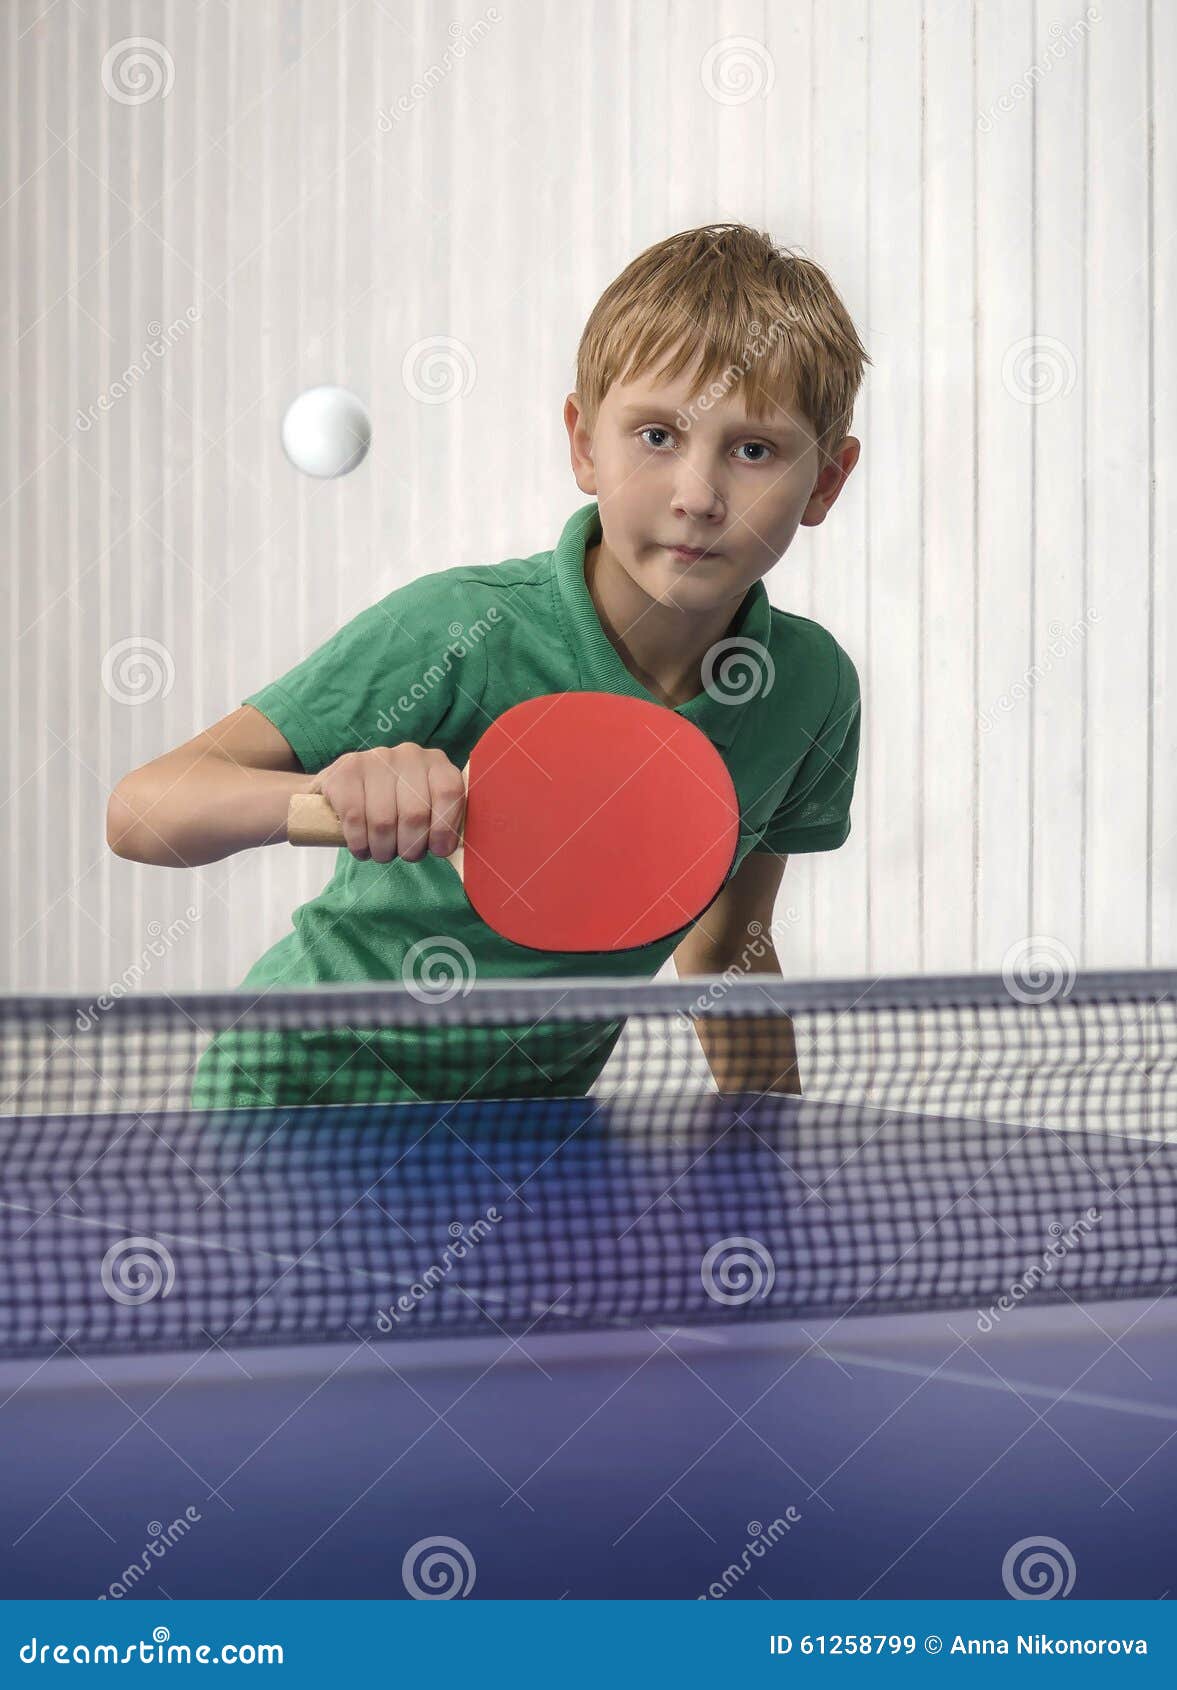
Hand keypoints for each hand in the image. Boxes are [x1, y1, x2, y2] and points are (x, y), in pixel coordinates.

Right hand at [309, 745, 464, 862]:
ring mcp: (375, 759)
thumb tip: (456, 848)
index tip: (437, 850)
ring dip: (383, 849)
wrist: (348, 788)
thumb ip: (445, 820)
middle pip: (415, 814)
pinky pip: (355, 819)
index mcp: (437, 763)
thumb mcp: (428, 807)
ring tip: (382, 853)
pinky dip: (359, 843)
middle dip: (411, 847)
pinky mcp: (346, 771)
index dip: (444, 828)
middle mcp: (409, 755)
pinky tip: (361, 847)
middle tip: (404, 854)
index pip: (448, 792)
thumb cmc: (397, 805)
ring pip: (384, 821)